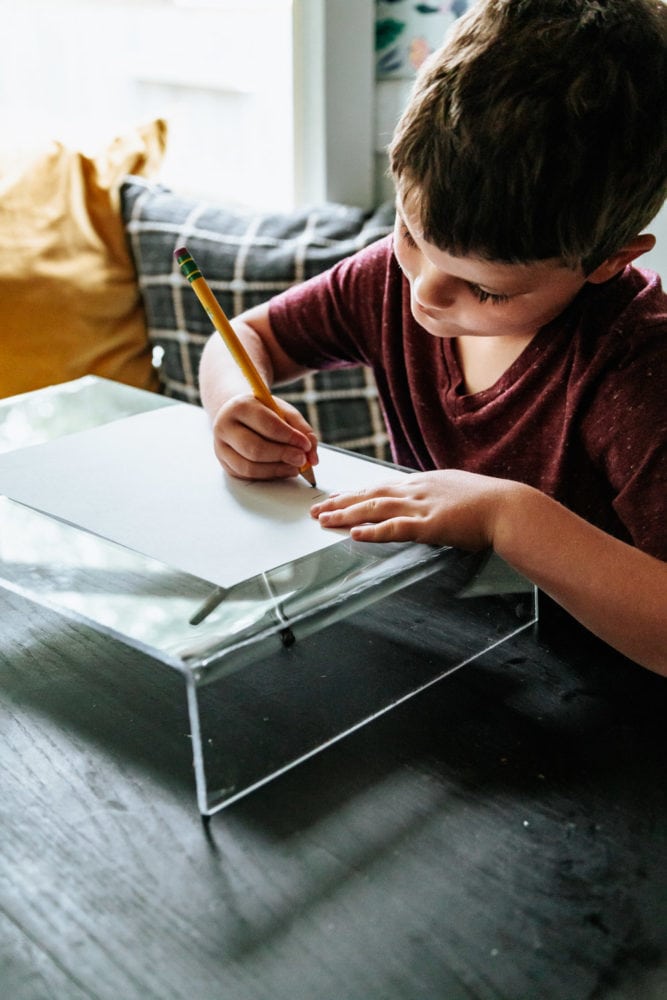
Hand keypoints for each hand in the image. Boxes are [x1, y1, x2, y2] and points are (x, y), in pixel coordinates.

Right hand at [211, 393, 318, 479]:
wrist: (236, 413)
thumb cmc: (263, 412)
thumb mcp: (284, 411)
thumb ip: (302, 430)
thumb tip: (312, 457)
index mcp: (240, 406)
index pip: (268, 425)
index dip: (290, 437)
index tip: (305, 445)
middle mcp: (225, 427)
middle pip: (255, 449)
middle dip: (283, 456)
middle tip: (302, 459)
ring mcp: (221, 447)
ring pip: (249, 467)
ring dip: (277, 470)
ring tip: (295, 467)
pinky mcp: (225, 463)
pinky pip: (247, 476)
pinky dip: (268, 475)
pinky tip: (282, 470)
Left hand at [311, 469, 516, 549]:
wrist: (509, 507)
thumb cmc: (491, 504)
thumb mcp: (458, 492)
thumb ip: (438, 496)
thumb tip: (430, 503)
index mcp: (424, 482)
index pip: (381, 485)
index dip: (356, 492)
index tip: (337, 497)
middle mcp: (417, 490)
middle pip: (370, 493)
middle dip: (341, 501)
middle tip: (317, 508)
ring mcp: (421, 506)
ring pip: (374, 508)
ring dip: (346, 514)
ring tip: (323, 520)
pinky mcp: (429, 526)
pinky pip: (393, 529)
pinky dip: (371, 531)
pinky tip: (353, 535)